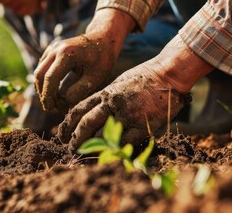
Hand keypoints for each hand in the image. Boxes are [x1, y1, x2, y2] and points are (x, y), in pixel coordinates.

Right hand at [34, 9, 135, 112]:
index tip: (51, 109)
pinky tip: (54, 91)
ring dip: (43, 88)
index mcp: (67, 54)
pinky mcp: (51, 50)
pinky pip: (42, 67)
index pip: (51, 78)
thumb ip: (79, 90)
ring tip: (54, 101)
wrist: (103, 38)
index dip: (49, 96)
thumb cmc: (102, 58)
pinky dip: (45, 81)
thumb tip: (63, 102)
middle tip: (50, 108)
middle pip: (40, 75)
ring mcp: (52, 48)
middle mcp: (56, 49)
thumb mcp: (96, 77)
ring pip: (39, 71)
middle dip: (43, 93)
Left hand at [58, 35, 213, 150]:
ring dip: (93, 148)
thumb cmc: (145, 77)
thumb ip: (105, 97)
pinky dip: (115, 151)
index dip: (68, 124)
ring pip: (103, 136)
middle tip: (70, 148)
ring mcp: (128, 116)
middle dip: (76, 139)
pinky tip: (109, 155)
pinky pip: (124, 143)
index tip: (62, 134)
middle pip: (86, 125)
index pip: (79, 110)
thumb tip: (92, 111)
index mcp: (105, 93)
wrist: (169, 74)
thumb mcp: (119, 83)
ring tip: (86, 155)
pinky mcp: (143, 126)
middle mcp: (113, 104)